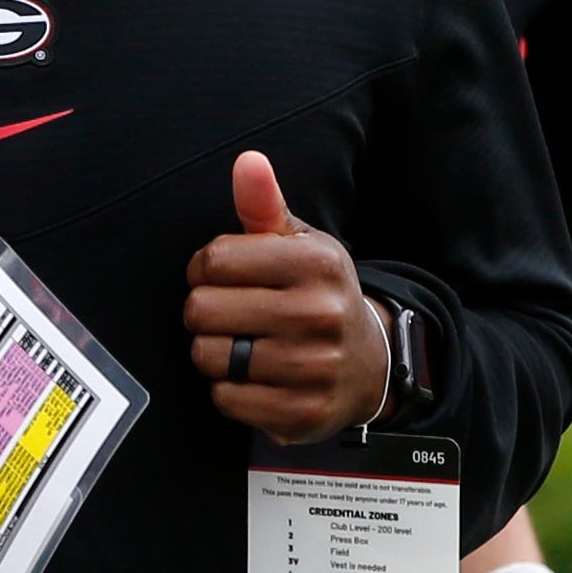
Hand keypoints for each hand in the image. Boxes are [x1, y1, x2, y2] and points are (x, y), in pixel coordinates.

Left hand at [184, 151, 390, 442]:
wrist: (369, 364)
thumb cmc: (316, 294)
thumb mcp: (297, 244)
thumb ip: (263, 203)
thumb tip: (247, 161)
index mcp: (315, 262)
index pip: (213, 260)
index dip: (204, 269)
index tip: (223, 277)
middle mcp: (319, 312)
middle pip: (202, 310)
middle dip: (205, 313)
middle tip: (233, 315)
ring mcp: (313, 365)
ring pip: (208, 357)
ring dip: (214, 354)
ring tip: (243, 345)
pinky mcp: (302, 411)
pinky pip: (225, 398)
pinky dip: (229, 390)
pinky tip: (256, 378)